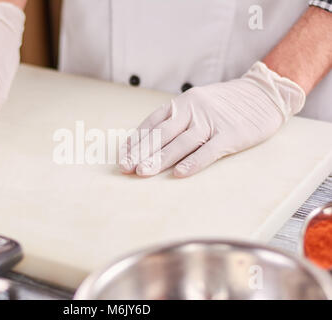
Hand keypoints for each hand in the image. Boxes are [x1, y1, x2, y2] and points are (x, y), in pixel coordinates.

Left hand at [119, 62, 305, 177]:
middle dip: (142, 152)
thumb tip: (150, 143)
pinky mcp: (231, 134)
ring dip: (161, 159)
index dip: (136, 141)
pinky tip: (179, 174)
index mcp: (182, 103)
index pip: (152, 123)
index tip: (123, 157)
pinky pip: (209, 150)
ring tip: (144, 173)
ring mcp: (212, 121)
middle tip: (126, 168)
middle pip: (162, 134)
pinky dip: (193, 162)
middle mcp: (193, 110)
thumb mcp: (196, 104)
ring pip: (181, 142)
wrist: (263, 94)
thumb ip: (176, 121)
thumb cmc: (224, 104)